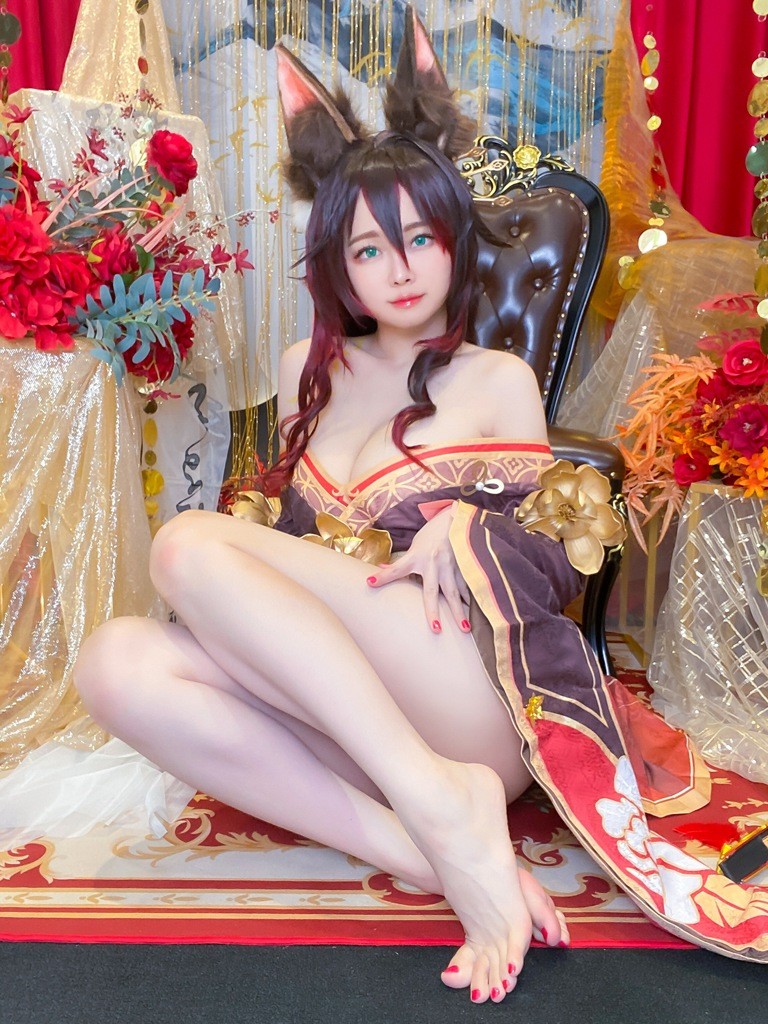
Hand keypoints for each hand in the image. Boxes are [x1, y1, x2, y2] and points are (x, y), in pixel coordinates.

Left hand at [366, 503, 471, 633]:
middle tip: (435, 629)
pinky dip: (469, 599)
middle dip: (433, 610)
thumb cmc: (432, 533)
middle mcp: (433, 563)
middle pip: (432, 591)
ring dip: (459, 611)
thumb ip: (402, 561)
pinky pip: (466, 586)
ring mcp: (450, 566)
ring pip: (455, 592)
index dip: (384, 576)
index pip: (397, 568)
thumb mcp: (415, 545)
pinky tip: (474, 613)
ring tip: (464, 628)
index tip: (370, 582)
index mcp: (417, 556)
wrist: (456, 518)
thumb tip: (381, 569)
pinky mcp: (463, 566)